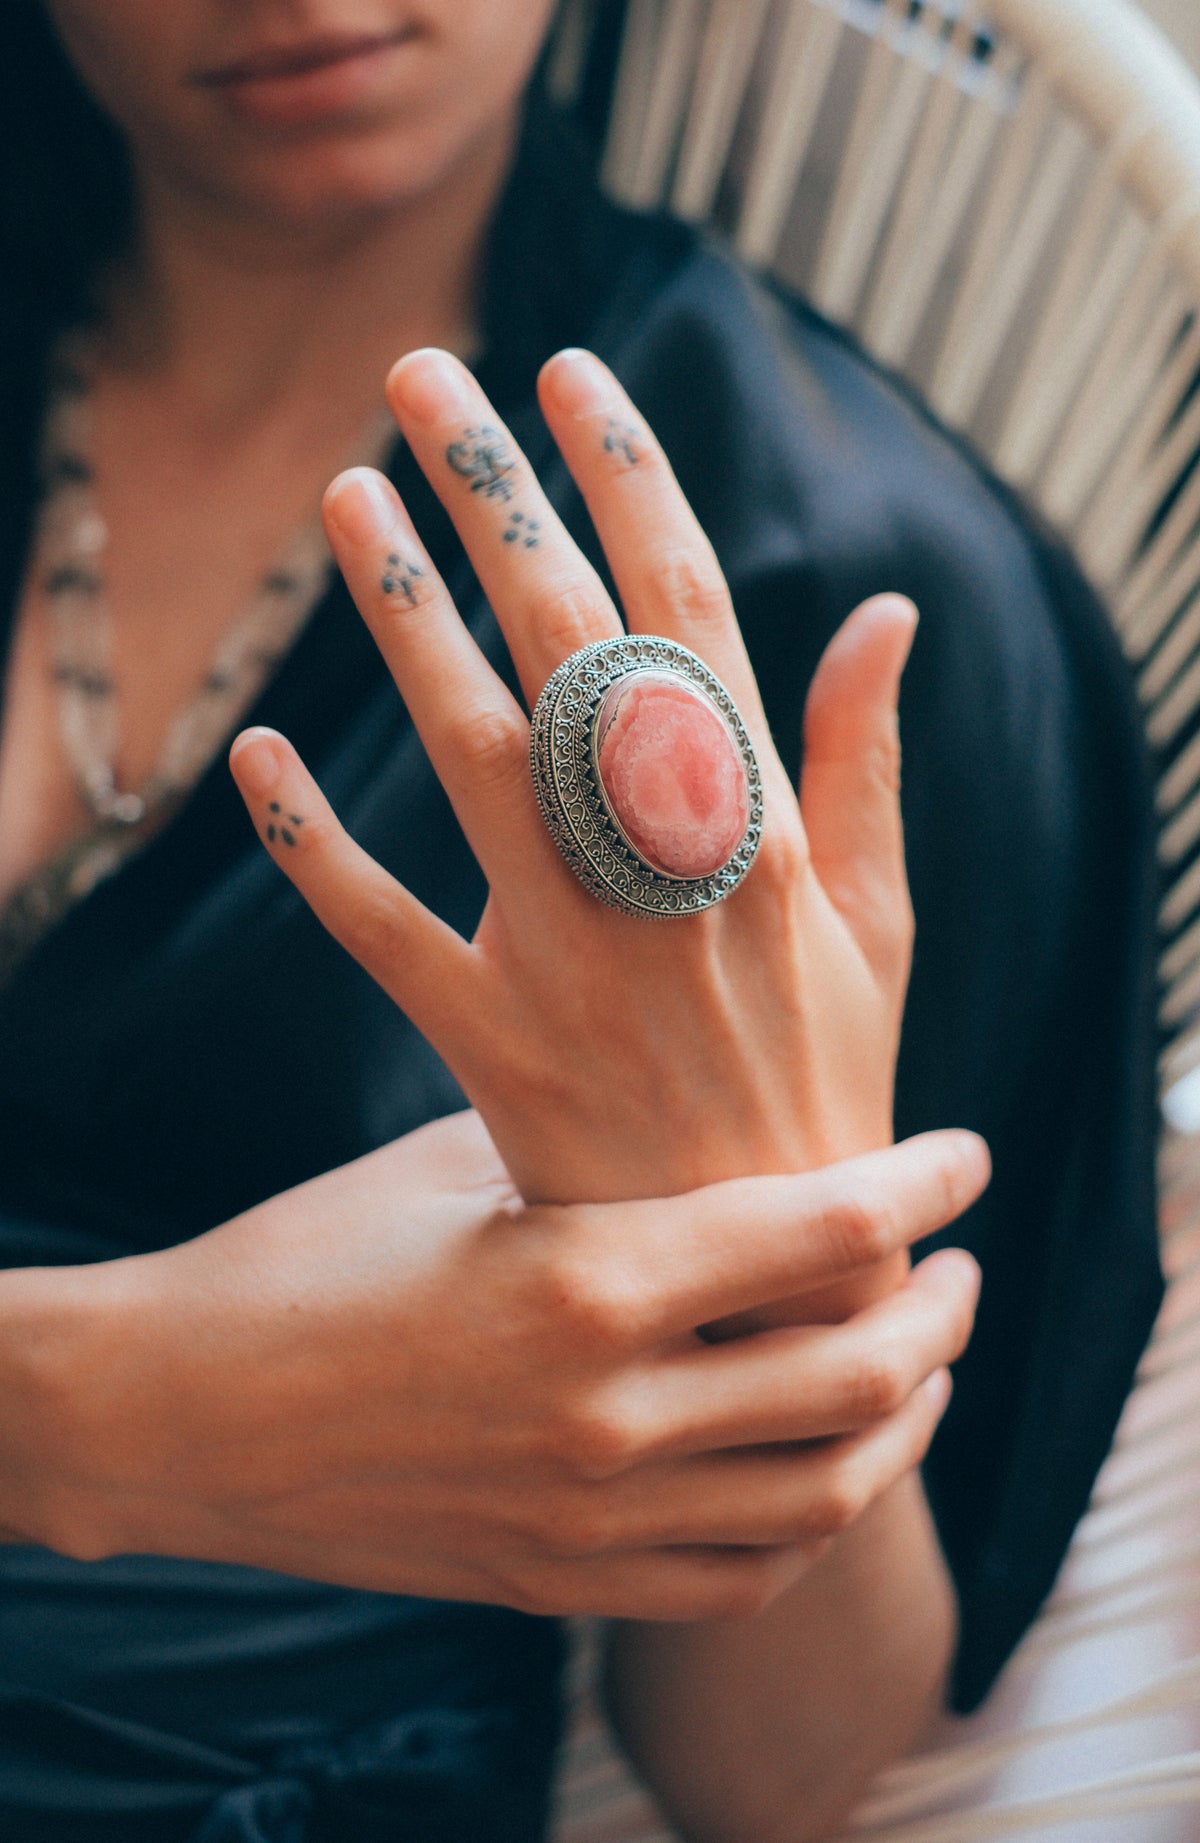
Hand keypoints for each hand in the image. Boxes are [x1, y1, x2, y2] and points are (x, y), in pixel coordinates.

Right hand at [38, 1116, 983, 1614]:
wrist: (184, 1414)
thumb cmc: (309, 1257)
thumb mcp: (459, 1165)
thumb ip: (599, 1156)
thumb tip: (714, 1125)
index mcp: (588, 1279)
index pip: (826, 1228)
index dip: (923, 1183)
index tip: (966, 1155)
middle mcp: (609, 1413)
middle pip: (858, 1373)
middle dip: (942, 1313)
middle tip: (959, 1267)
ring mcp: (589, 1519)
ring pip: (823, 1493)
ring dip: (902, 1421)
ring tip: (917, 1366)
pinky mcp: (558, 1583)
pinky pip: (739, 1578)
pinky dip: (811, 1523)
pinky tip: (820, 1467)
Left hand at [228, 349, 915, 1260]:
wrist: (774, 1264)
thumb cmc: (829, 1077)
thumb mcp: (883, 922)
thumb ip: (869, 763)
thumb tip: (886, 614)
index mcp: (765, 826)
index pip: (687, 607)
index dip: (625, 476)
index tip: (569, 371)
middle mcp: (664, 870)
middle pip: (568, 641)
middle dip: (493, 491)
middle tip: (421, 373)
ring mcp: (570, 956)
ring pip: (472, 752)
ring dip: (402, 617)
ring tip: (344, 497)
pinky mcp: (490, 1042)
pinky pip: (382, 931)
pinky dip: (315, 846)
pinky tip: (256, 757)